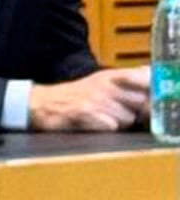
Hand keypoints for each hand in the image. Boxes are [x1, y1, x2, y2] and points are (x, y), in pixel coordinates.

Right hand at [29, 67, 149, 130]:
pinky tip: (96, 124)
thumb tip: (150, 71)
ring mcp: (95, 98)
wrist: (42, 104)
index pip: (145, 78)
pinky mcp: (85, 112)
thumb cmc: (75, 95)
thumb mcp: (102, 81)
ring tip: (104, 119)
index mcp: (111, 76)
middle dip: (137, 112)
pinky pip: (110, 126)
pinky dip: (106, 128)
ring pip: (127, 119)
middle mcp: (105, 85)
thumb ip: (128, 78)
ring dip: (121, 123)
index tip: (158, 95)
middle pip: (142, 104)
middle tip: (123, 113)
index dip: (153, 87)